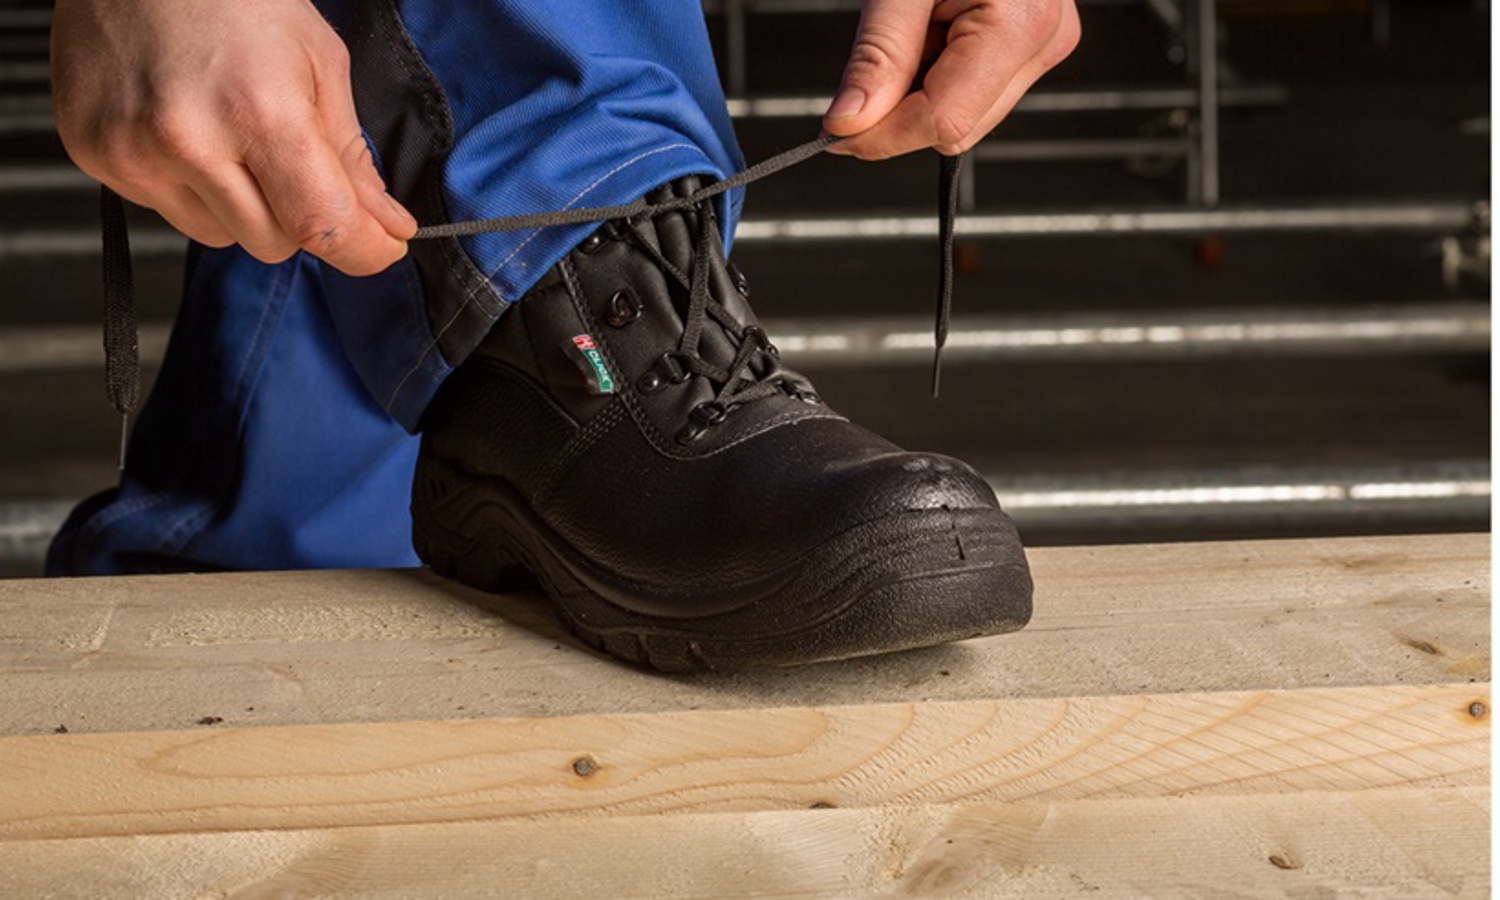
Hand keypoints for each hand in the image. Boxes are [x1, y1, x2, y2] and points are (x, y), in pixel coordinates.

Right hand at [51, 0, 414, 274]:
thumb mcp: (320, 64)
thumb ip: (352, 158)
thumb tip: (385, 227)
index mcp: (259, 112)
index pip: (322, 225)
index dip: (363, 248)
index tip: (380, 247)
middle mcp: (189, 141)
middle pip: (272, 244)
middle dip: (297, 217)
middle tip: (292, 163)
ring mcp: (133, 152)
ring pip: (220, 236)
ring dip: (241, 206)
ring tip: (229, 136)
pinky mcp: (94, 155)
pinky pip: (167, 211)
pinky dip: (189, 187)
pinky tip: (186, 131)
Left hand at [823, 0, 1080, 159]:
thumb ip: (877, 56)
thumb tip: (848, 122)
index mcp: (1020, 23)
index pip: (944, 121)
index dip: (882, 137)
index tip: (835, 132)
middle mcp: (1045, 41)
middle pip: (956, 127)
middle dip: (902, 108)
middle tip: (879, 53)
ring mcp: (1044, 44)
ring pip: (965, 114)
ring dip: (920, 88)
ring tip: (918, 23)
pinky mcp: (1033, 44)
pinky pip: (975, 88)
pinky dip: (939, 71)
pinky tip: (935, 28)